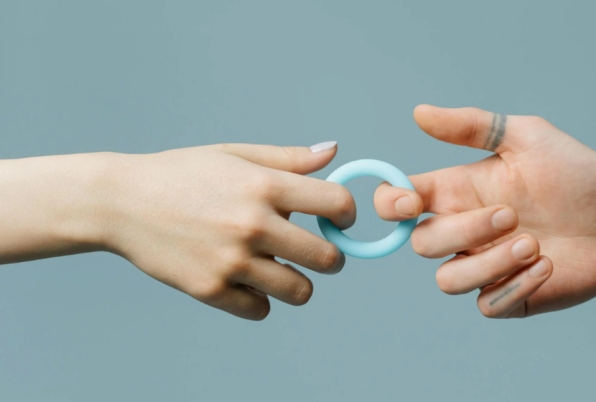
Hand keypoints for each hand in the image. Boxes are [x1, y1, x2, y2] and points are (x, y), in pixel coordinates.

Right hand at [98, 142, 353, 319]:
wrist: (121, 202)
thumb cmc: (182, 174)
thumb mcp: (234, 154)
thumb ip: (288, 159)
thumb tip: (333, 152)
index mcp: (264, 186)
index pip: (337, 204)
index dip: (347, 214)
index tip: (338, 220)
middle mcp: (253, 224)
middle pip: (328, 258)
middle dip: (331, 257)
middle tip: (315, 252)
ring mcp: (232, 261)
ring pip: (300, 291)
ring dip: (297, 282)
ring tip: (279, 268)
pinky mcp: (210, 289)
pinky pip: (261, 309)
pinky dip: (259, 299)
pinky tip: (246, 279)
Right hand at [375, 106, 595, 317]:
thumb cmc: (576, 173)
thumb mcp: (526, 137)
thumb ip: (472, 126)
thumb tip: (419, 112)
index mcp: (458, 192)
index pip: (399, 203)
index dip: (391, 205)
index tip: (414, 202)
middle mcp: (465, 232)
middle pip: (423, 244)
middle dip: (464, 231)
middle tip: (512, 214)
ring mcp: (485, 266)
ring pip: (448, 280)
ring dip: (487, 263)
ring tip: (533, 244)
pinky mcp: (511, 295)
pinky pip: (487, 304)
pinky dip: (513, 287)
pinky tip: (548, 266)